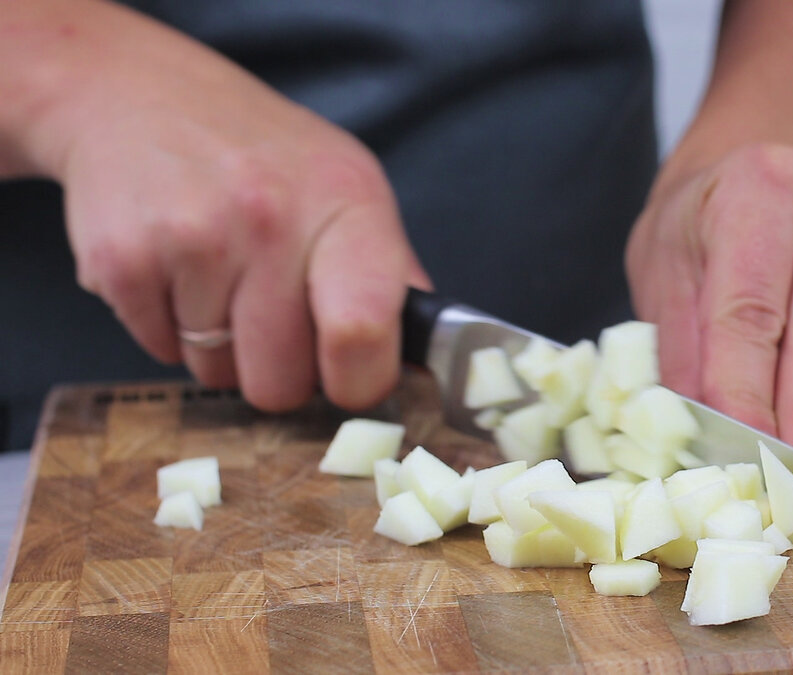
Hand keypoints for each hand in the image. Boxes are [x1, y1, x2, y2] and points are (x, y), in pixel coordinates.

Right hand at [38, 3, 428, 410]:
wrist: (140, 94)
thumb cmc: (263, 155)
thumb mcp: (349, 188)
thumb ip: (391, 276)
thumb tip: (425, 359)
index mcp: (347, 202)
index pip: (363, 332)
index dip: (360, 381)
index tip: (351, 377)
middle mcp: (271, 217)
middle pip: (281, 382)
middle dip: (279, 370)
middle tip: (271, 314)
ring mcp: (192, 238)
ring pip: (217, 374)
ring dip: (219, 347)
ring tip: (219, 276)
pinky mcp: (122, 261)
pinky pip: (159, 354)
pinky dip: (167, 330)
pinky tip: (175, 269)